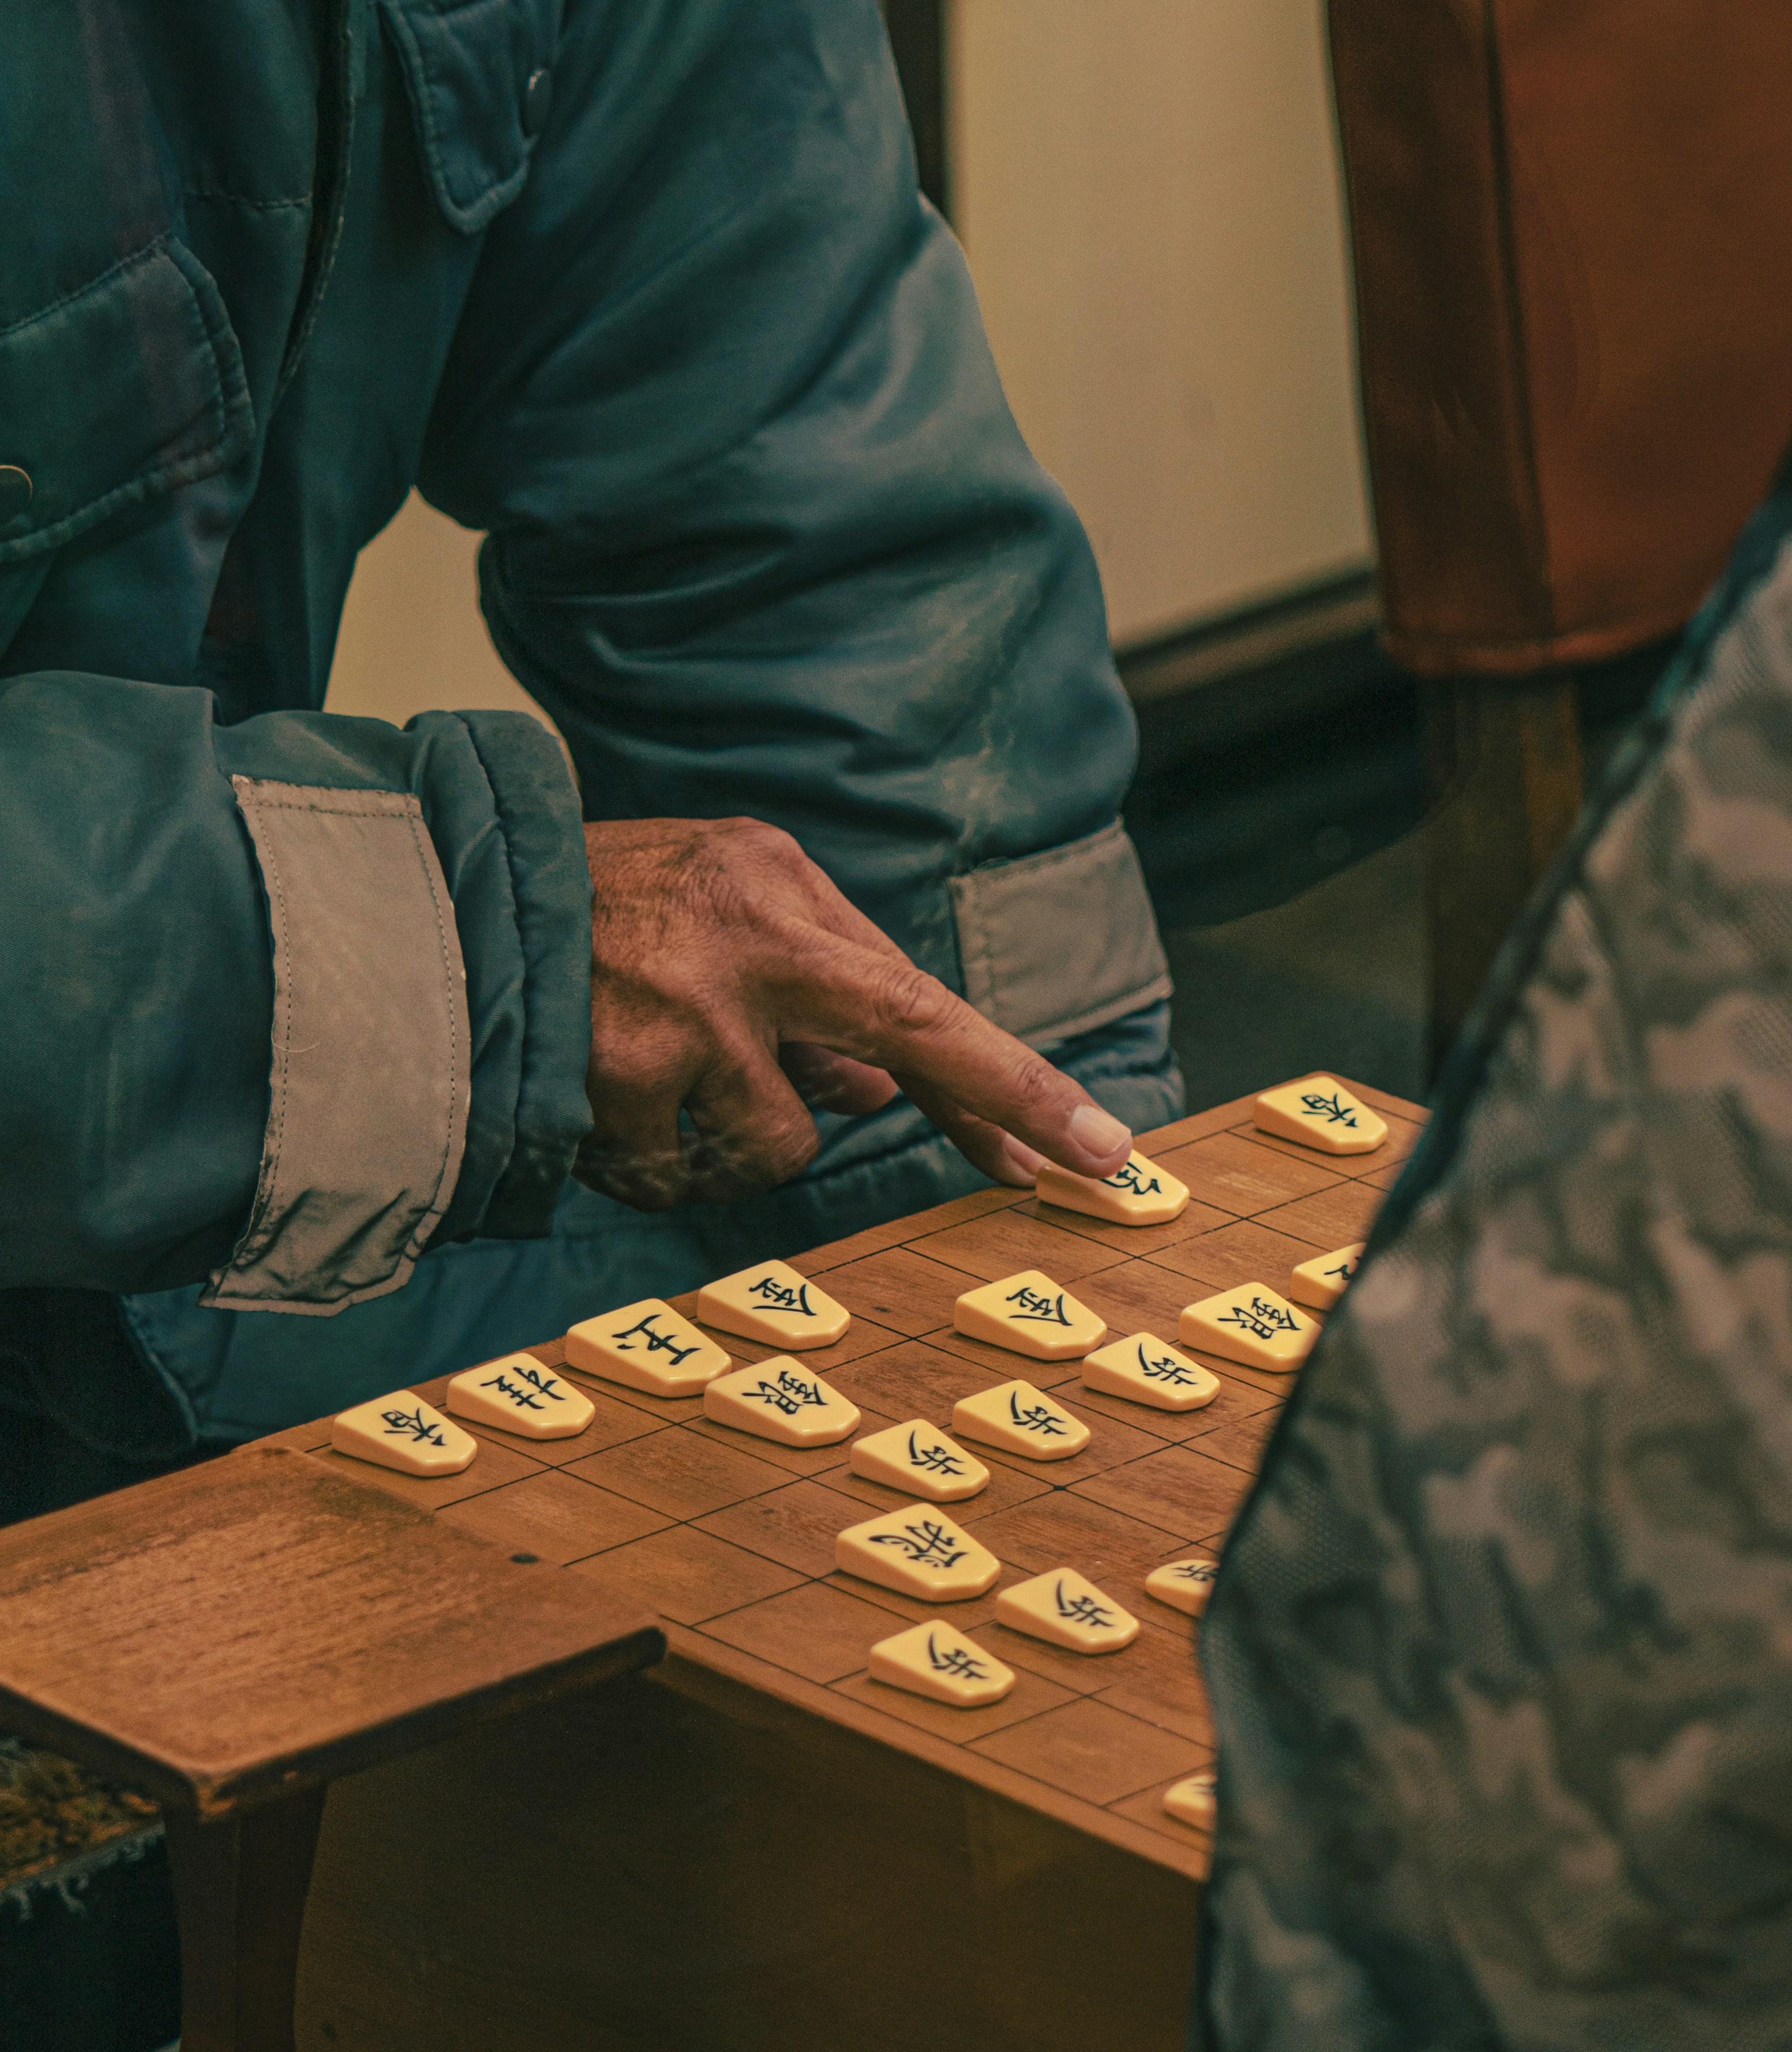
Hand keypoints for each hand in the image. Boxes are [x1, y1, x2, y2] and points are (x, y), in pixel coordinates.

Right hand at [577, 816, 1135, 1213]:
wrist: (434, 907)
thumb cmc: (587, 917)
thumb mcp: (708, 909)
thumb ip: (798, 992)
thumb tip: (873, 1088)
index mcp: (775, 880)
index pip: (918, 991)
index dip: (1011, 1073)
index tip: (1098, 1139)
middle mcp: (748, 934)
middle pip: (908, 1031)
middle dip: (995, 1101)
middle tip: (1061, 1168)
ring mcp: (686, 1008)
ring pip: (780, 1138)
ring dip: (735, 1143)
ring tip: (656, 1091)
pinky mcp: (620, 1075)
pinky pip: (678, 1171)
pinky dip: (650, 1163)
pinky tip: (602, 1112)